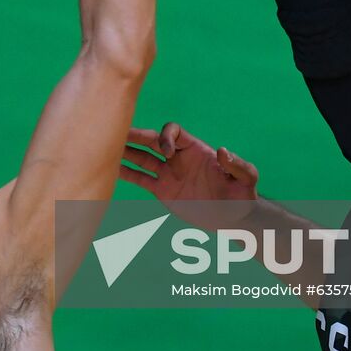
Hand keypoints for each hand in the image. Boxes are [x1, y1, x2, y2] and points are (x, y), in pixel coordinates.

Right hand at [121, 122, 259, 230]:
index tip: (167, 153)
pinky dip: (126, 174)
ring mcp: (168, 173)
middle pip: (151, 140)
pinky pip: (141, 179)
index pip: (173, 131)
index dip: (166, 137)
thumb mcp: (246, 179)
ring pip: (141, 158)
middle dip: (135, 136)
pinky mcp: (162, 190)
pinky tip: (110, 169)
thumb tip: (223, 151)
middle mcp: (178, 157)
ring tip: (104, 147)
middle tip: (116, 132)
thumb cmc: (242, 195)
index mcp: (195, 149)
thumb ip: (237, 165)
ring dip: (125, 152)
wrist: (234, 219)